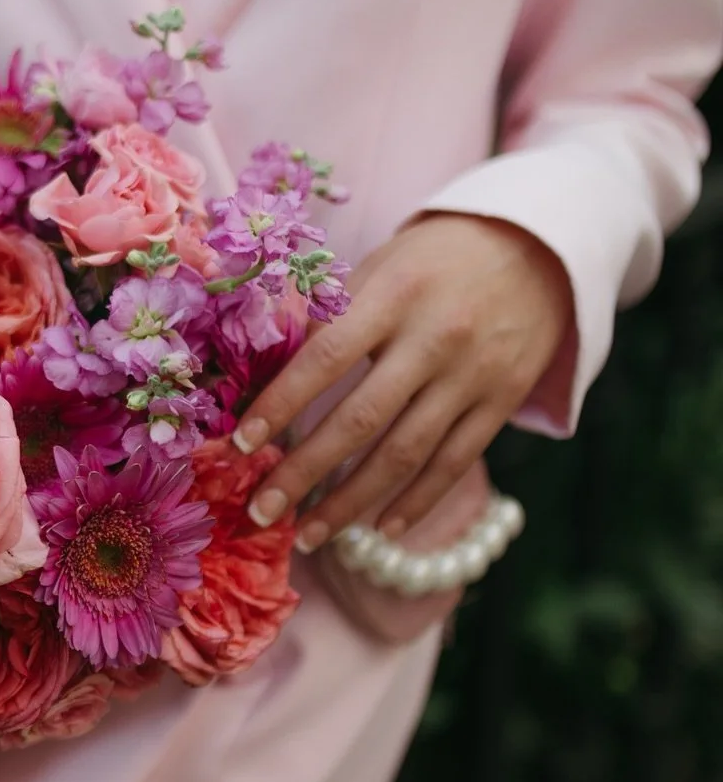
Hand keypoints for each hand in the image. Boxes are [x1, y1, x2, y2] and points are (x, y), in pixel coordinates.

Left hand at [235, 215, 572, 552]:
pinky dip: (417, 500)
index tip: (242, 444)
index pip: (324, 358)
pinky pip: (454, 462)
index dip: (280, 404)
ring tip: (311, 534)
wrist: (541, 247)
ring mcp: (472, 375)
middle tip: (264, 512)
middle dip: (305, 472)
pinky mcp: (503, 401)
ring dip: (352, 502)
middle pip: (361, 419)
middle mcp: (434, 339)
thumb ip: (332, 315)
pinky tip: (381, 528)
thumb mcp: (383, 265)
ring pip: (405, 453)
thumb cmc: (437, 258)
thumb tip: (268, 373)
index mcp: (393, 296)